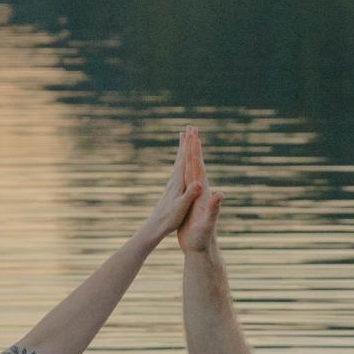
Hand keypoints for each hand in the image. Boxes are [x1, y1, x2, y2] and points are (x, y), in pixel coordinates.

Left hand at [142, 127, 204, 243]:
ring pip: (179, 161)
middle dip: (186, 142)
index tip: (193, 131)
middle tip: (190, 127)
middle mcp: (174, 180)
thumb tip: (198, 183)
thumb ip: (190, 195)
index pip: (185, 159)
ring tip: (184, 138)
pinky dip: (181, 162)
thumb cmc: (169, 219)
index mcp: (178, 182)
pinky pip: (178, 170)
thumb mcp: (181, 208)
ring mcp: (172, 184)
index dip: (190, 145)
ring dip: (183, 149)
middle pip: (181, 156)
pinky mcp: (172, 189)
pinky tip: (181, 162)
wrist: (155, 227)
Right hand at [174, 129, 222, 252]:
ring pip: (192, 170)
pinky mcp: (192, 200)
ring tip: (188, 141)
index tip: (193, 135)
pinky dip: (185, 170)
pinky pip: (187, 180)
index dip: (195, 152)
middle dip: (193, 147)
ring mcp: (197, 194)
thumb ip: (214, 209)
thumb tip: (220, 194)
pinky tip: (184, 166)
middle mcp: (202, 190)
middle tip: (191, 129)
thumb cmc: (204, 237)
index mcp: (203, 192)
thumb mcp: (208, 224)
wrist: (202, 248)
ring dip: (189, 155)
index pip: (198, 168)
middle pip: (197, 164)